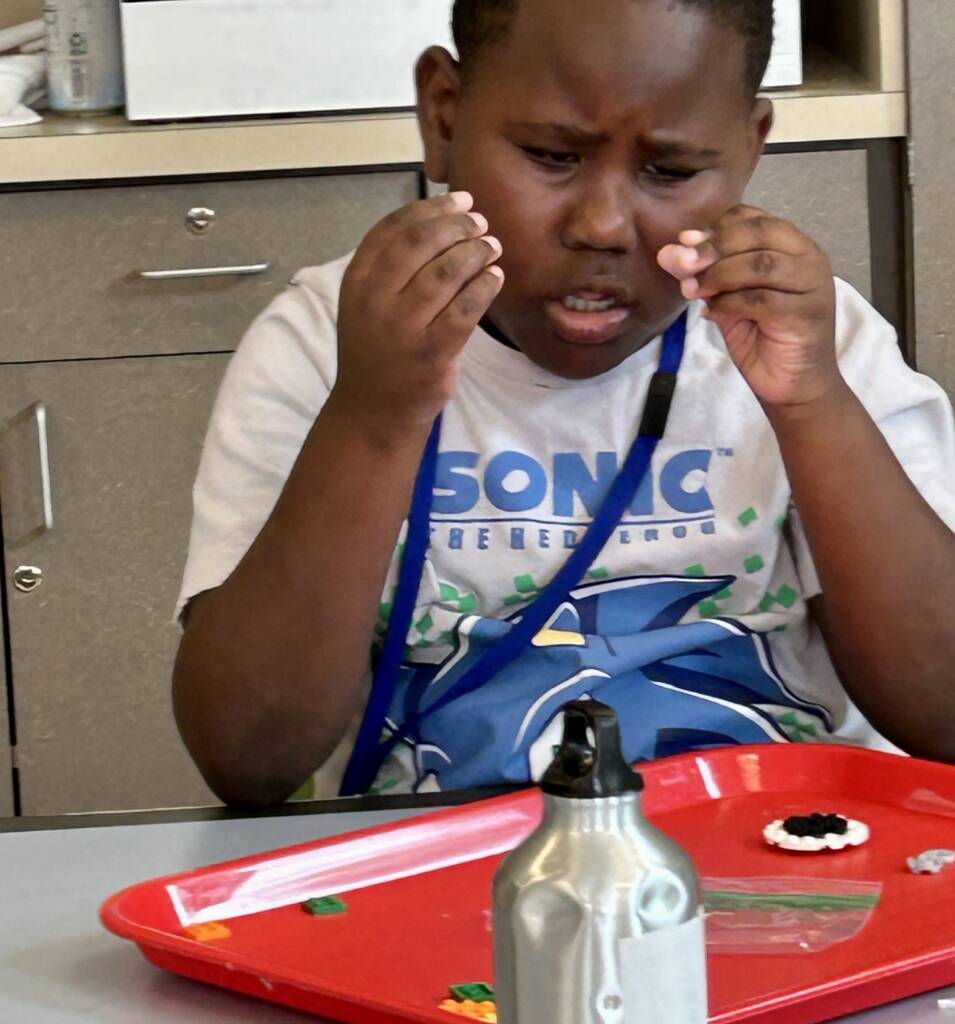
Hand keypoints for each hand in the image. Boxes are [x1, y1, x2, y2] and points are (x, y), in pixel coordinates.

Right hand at [333, 191, 503, 441]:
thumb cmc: (377, 351)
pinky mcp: (432, 352)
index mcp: (356, 281)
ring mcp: (403, 327)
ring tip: (492, 247)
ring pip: (447, 272)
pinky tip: (495, 278)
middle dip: (457, 225)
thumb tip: (444, 218)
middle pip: (421, 243)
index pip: (392, 228)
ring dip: (476, 252)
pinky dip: (485, 287)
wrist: (373, 412)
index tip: (458, 200)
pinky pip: (466, 308)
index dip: (430, 208)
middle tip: (480, 223)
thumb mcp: (367, 304)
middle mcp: (375, 300)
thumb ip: (392, 266)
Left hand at [657, 205, 839, 409]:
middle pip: (757, 233)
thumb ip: (704, 275)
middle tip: (682, 264)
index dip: (716, 228)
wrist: (793, 385)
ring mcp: (812, 284)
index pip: (752, 218)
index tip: (684, 244)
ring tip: (692, 292)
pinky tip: (712, 314)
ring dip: (718, 275)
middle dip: (712, 246)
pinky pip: (761, 299)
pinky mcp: (807, 312)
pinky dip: (729, 304)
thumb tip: (668, 253)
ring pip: (759, 264)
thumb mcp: (727, 299)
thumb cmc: (762, 337)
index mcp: (790, 245)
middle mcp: (807, 257)